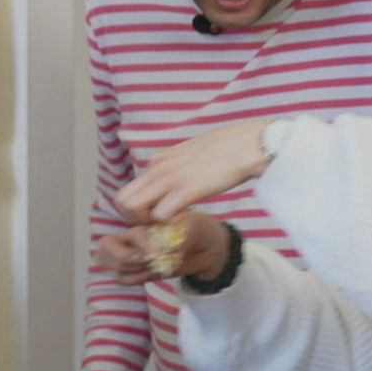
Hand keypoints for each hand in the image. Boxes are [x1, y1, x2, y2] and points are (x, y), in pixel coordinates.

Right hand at [95, 211, 231, 286]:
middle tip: (143, 263)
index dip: (143, 245)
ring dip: (128, 270)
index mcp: (144, 221)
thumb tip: (164, 251)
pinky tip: (149, 274)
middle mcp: (133, 236)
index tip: (160, 254)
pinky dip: (134, 279)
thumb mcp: (192, 229)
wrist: (205, 248)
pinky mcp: (136, 269)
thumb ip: (177, 238)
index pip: (132, 234)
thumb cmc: (196, 230)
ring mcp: (132, 253)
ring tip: (149, 268)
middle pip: (105, 246)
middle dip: (121, 258)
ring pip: (108, 263)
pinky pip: (121, 277)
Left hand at [114, 118, 272, 223]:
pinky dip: (167, 224)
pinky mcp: (186, 189)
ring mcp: (170, 178)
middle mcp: (157, 168)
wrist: (249, 144)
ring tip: (169, 224)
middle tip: (157, 226)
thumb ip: (177, 169)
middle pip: (122, 201)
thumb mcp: (191, 157)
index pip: (129, 191)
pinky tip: (184, 219)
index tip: (156, 216)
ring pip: (132, 208)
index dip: (138, 210)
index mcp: (158, 160)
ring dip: (146, 224)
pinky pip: (160, 215)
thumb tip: (174, 183)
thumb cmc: (227, 151)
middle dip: (134, 220)